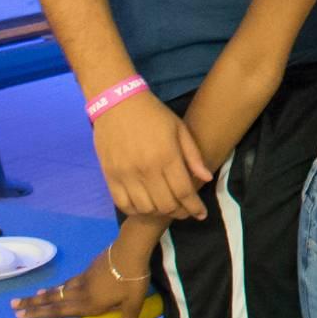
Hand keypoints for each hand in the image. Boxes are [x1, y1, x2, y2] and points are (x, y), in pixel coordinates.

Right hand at [10, 242, 151, 317]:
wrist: (130, 250)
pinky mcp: (89, 269)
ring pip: (59, 289)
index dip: (40, 314)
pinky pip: (70, 281)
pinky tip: (59, 287)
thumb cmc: (132, 280)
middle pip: (52, 300)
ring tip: (32, 297)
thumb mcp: (133, 304)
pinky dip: (60, 285)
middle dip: (32, 304)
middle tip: (13, 305)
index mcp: (89, 304)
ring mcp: (84, 279)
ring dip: (44, 294)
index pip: (58, 311)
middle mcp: (81, 293)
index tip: (21, 316)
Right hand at [90, 93, 211, 218]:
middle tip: (185, 210)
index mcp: (167, 156)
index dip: (195, 207)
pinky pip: (123, 204)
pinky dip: (136, 210)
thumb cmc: (153, 114)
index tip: (201, 214)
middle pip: (166, 205)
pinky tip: (145, 205)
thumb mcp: (180, 129)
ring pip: (145, 208)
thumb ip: (193, 156)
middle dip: (180, 212)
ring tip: (166, 207)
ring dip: (159, 212)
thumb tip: (206, 179)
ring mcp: (126, 175)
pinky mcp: (110, 176)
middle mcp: (146, 170)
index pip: (184, 192)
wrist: (117, 103)